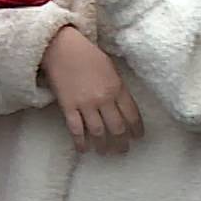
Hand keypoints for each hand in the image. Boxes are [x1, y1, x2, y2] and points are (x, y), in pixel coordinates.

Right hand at [41, 25, 144, 153]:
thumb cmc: (87, 54)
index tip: (138, 137)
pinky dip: (81, 143)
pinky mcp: (68, 107)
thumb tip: (123, 104)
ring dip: (103, 146)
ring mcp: (85, 104)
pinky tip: (84, 149)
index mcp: (117, 87)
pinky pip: (76, 130)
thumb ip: (118, 86)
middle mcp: (103, 98)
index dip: (136, 129)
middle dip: (121, 142)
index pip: (132, 114)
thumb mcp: (110, 67)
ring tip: (105, 152)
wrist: (62, 47)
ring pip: (98, 132)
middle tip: (122, 150)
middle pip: (117, 128)